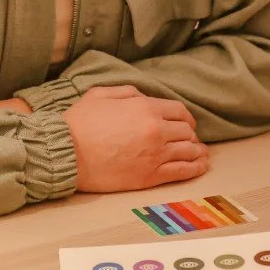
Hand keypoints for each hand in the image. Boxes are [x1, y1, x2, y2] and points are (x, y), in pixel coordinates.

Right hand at [65, 85, 208, 192]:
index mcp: (146, 108)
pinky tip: (201, 166)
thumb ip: (127, 92)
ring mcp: (156, 155)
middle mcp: (156, 130)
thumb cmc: (79, 123)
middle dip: (190, 134)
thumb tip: (142, 96)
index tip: (186, 123)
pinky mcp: (150, 177)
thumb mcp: (101, 94)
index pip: (179, 111)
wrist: (67, 153)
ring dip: (198, 151)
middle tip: (190, 139)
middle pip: (186, 131)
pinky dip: (195, 168)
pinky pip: (182, 171)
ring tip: (202, 154)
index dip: (185, 117)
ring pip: (189, 151)